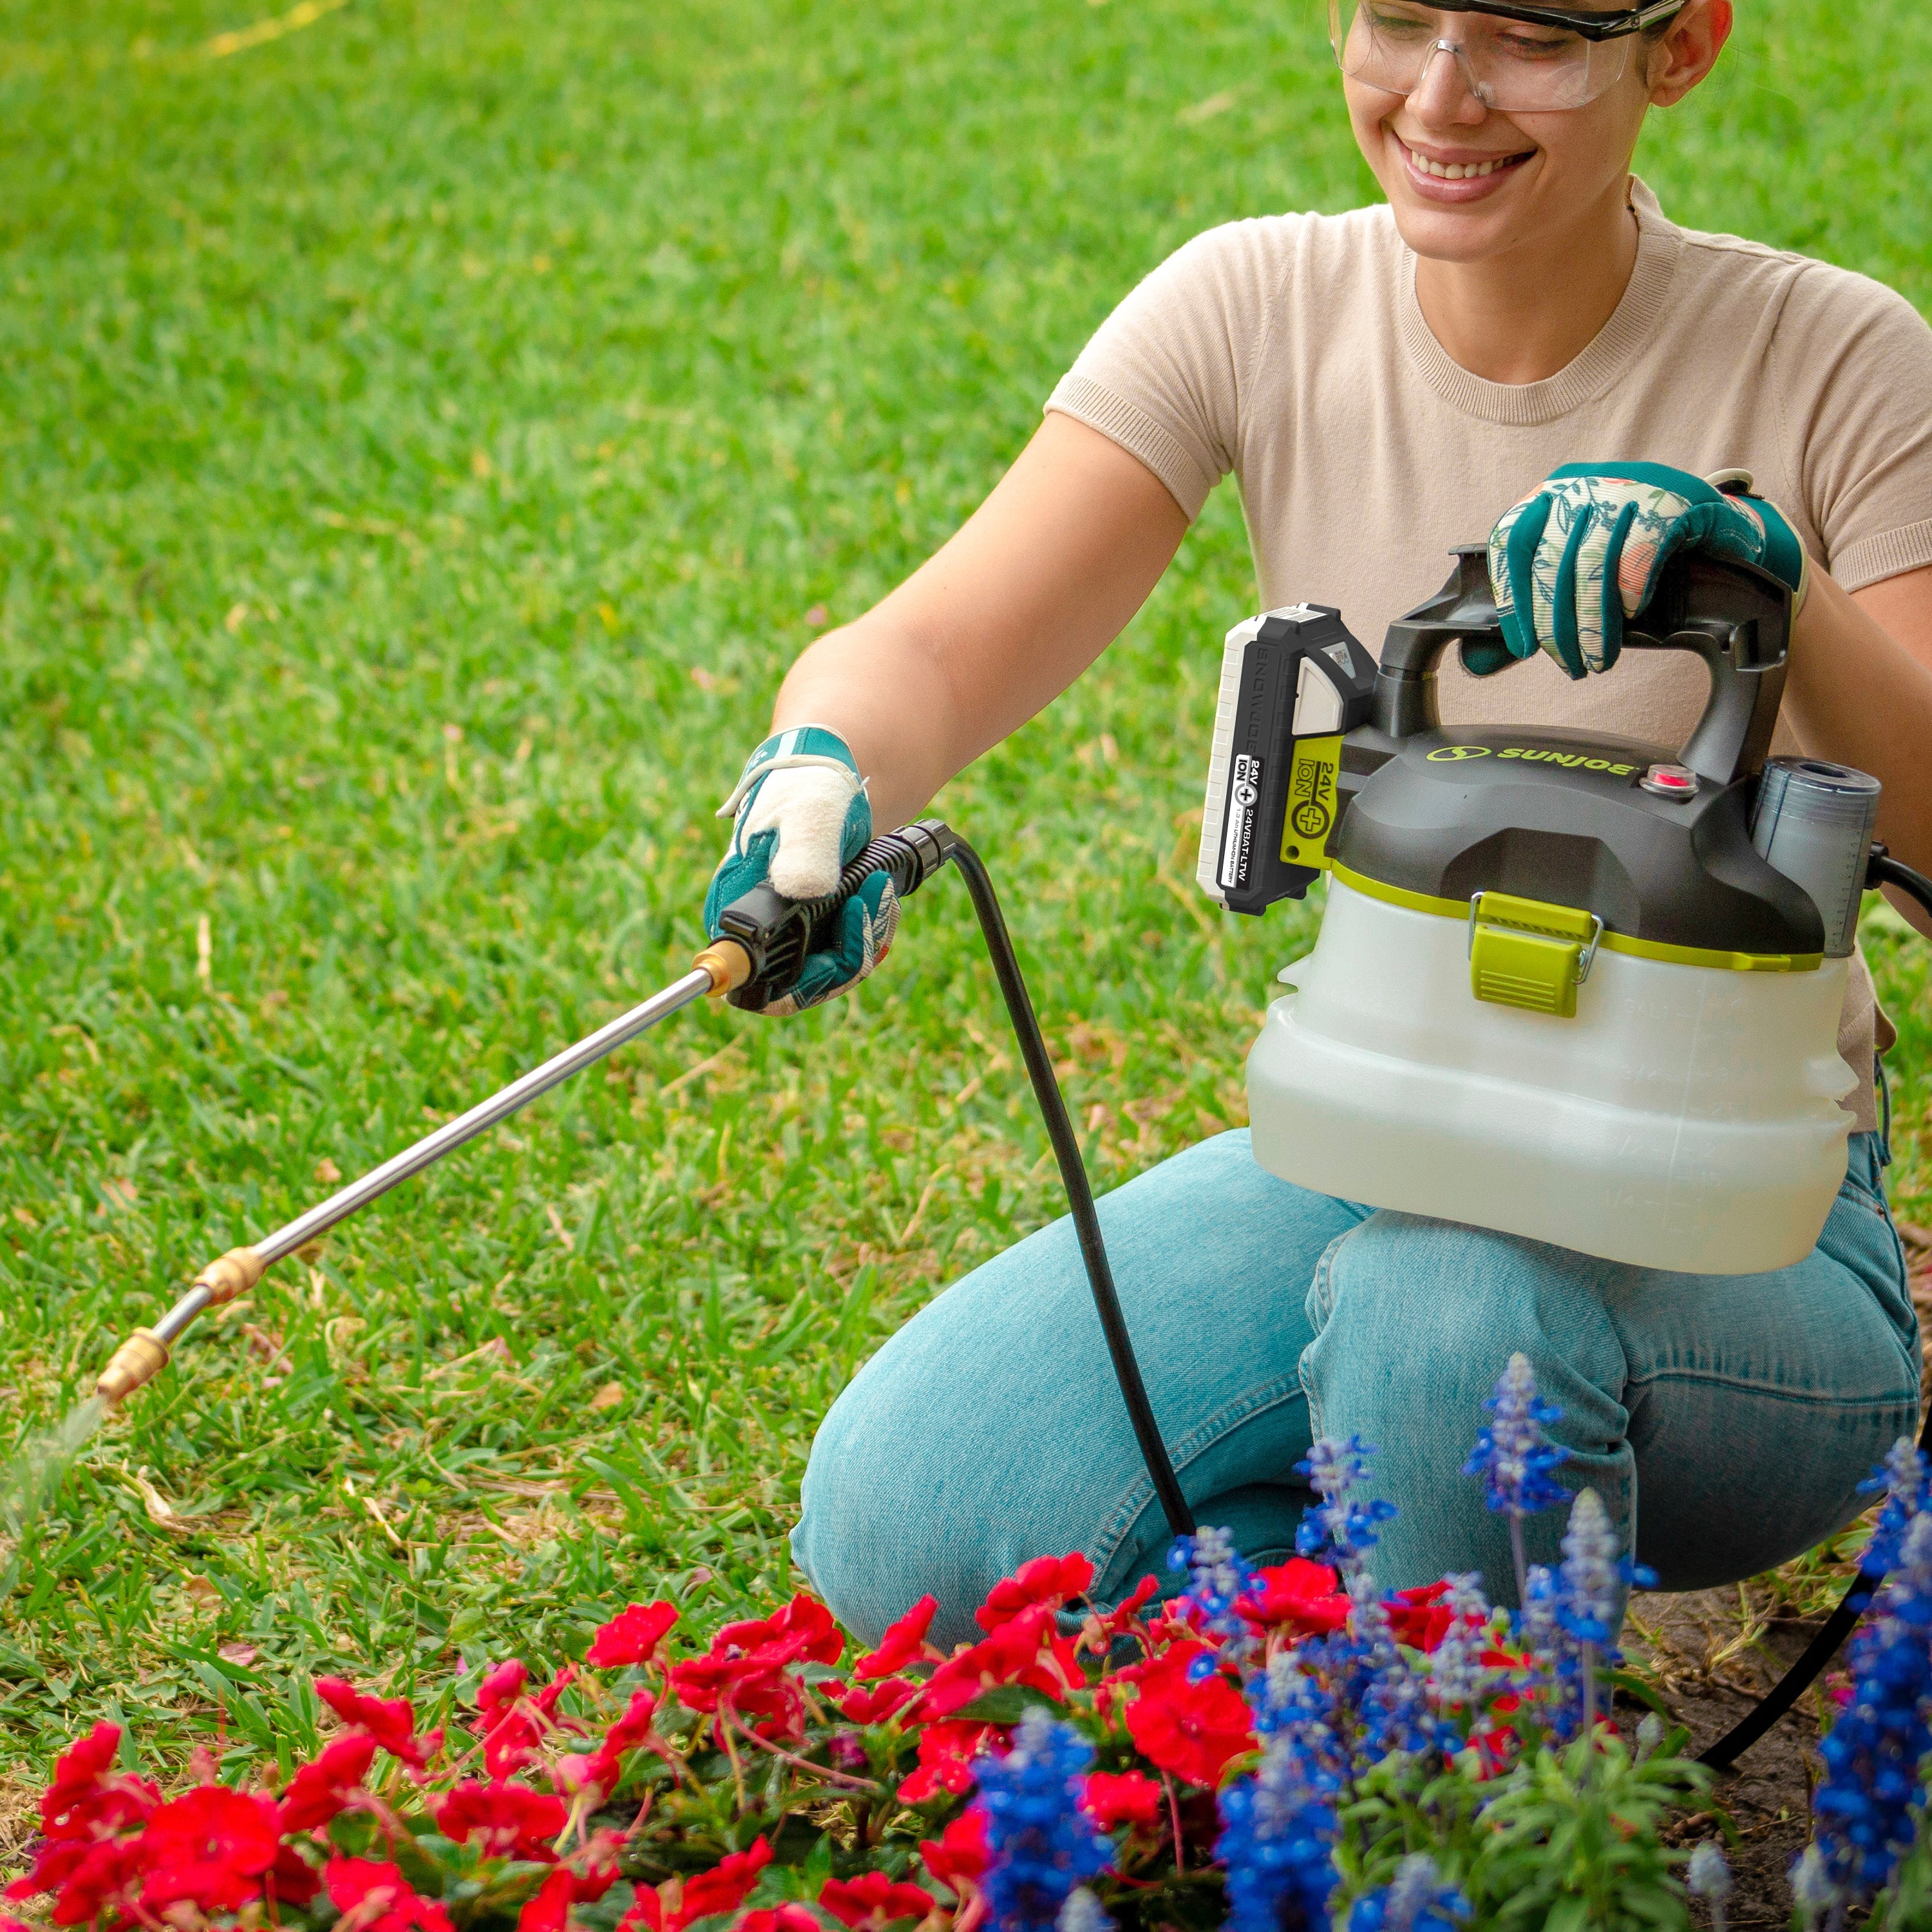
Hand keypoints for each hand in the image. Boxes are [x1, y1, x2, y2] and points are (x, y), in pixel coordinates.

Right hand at [702, 725, 900, 1015]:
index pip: (756, 985)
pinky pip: (848, 949)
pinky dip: (871, 927)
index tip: (840, 954)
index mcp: (737, 912)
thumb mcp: (808, 814)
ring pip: (833, 968)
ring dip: (866, 935)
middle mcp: (759, 929)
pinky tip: (881, 892)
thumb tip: (801, 892)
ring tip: (879, 887)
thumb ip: (803, 853)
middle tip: (871, 905)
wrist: (832, 774)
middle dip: (849, 954)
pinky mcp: (818, 923)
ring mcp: (791, 928)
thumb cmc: (808, 788)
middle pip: (803, 984)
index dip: (800, 986)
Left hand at [1482, 462, 1809, 678]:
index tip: (1522, 647)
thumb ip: (1528, 615)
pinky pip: (1638, 555)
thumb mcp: (1579, 576)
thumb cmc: (1635, 555)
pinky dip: (1629, 593)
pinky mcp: (1669, 500)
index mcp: (1550, 496)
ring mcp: (1626, 487)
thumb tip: (1473, 663)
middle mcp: (1582, 485)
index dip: (1511, 598)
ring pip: (1592, 564)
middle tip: (1567, 665)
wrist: (1715, 526)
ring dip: (1592, 623)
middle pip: (1551, 561)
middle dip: (1555, 624)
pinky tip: (1632, 617)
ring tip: (1595, 661)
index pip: (1510, 541)